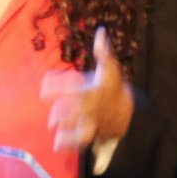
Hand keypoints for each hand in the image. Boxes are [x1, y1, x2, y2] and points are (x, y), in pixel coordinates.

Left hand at [41, 26, 133, 151]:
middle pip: (70, 109)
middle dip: (60, 110)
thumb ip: (103, 52)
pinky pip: (80, 141)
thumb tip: (100, 32)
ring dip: (64, 126)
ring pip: (74, 125)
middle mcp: (88, 106)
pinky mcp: (92, 133)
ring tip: (54, 126)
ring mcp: (90, 121)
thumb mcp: (111, 68)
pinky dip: (68, 144)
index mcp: (91, 89)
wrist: (131, 113)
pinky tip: (57, 146)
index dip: (54, 87)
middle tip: (53, 111)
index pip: (70, 86)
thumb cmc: (115, 88)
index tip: (45, 89)